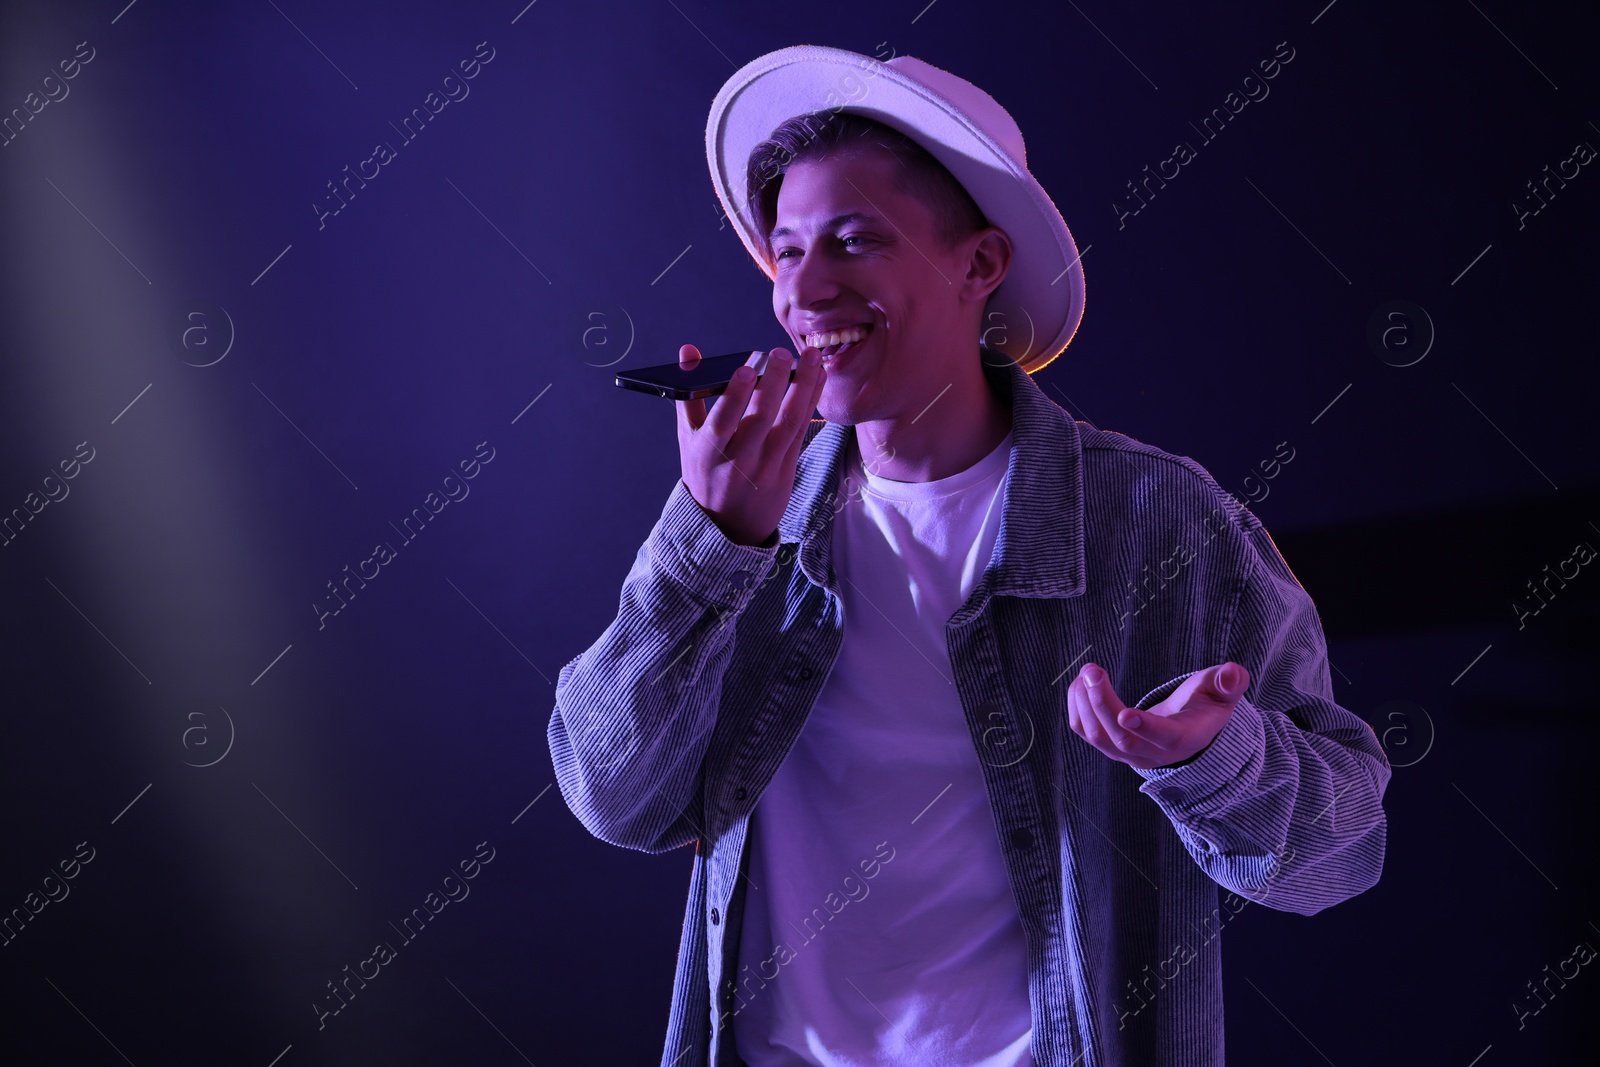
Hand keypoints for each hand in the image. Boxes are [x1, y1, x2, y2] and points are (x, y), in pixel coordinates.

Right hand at [675, 343, 827, 547]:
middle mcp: (738, 462)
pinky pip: (801, 433)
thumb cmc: (705, 474)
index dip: (735, 396)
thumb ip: (690, 394)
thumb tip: (688, 350)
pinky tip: (818, 378)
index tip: (747, 368)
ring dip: (804, 388)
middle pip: (760, 420)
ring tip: (812, 357)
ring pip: (788, 424)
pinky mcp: (787, 471)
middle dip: (774, 383)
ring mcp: (766, 469)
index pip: (722, 423)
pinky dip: (811, 403)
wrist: (728, 527)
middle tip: (781, 352)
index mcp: (708, 453)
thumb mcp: (690, 439)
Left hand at [1066, 661, 1248, 769]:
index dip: (1145, 728)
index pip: (1164, 737)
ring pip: (1099, 738)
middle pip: (1123, 739)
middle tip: (1092, 670)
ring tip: (1086, 672)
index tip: (1125, 714)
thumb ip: (1230, 683)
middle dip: (1103, 703)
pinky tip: (1080, 684)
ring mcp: (1129, 754)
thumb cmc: (1205, 704)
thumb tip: (1233, 673)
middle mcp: (1154, 753)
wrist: (1188, 729)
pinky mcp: (1111, 747)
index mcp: (1185, 738)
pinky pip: (1086, 733)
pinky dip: (1078, 709)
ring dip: (1085, 705)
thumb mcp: (1222, 692)